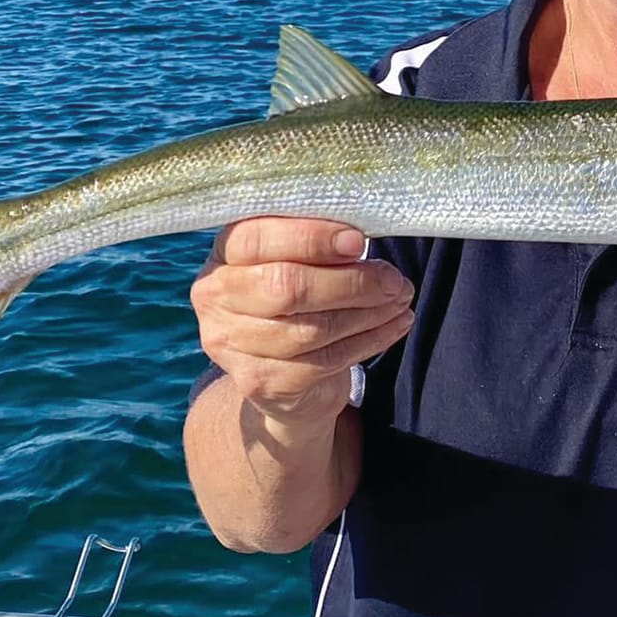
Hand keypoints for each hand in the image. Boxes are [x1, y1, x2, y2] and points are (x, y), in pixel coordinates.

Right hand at [190, 217, 414, 428]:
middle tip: (394, 279)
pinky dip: (369, 341)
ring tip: (401, 300)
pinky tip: (394, 325)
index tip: (358, 241)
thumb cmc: (296, 301)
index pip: (257, 237)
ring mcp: (231, 344)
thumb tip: (362, 234)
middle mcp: (215, 297)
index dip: (311, 237)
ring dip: (369, 313)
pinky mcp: (258, 382)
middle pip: (287, 287)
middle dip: (352, 281)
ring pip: (310, 329)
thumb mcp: (295, 261)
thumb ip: (314, 243)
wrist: (280, 378)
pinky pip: (324, 361)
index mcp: (223, 254)